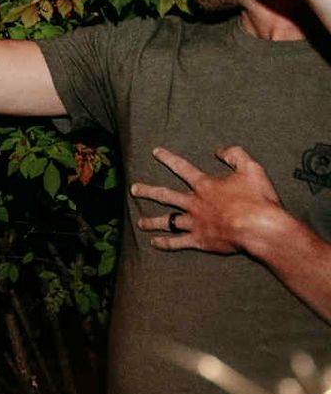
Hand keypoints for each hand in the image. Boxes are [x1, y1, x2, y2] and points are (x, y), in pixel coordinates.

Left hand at [132, 145, 288, 254]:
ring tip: (140, 223)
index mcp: (205, 186)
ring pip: (167, 221)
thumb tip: (221, 150)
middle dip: (147, 191)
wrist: (259, 228)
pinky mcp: (199, 240)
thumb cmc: (257, 199)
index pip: (182, 168)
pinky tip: (154, 243)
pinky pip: (177, 242)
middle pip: (165, 195)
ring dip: (152, 221)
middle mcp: (194, 203)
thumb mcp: (251, 169)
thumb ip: (235, 156)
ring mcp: (194, 222)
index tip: (155, 152)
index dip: (168, 158)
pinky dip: (164, 243)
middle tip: (133, 189)